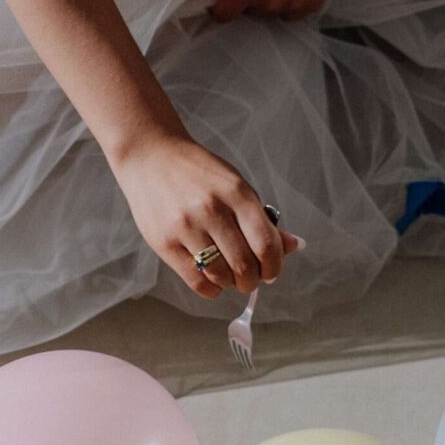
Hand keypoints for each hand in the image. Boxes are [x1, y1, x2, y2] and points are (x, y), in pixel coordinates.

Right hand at [110, 131, 299, 299]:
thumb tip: (294, 246)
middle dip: (253, 280)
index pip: (266, 244)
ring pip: (221, 276)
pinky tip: (213, 280)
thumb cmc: (198, 172)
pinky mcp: (164, 242)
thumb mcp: (235, 185)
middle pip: (245, 265)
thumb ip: (263, 218)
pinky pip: (196, 280)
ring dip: (231, 283)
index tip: (271, 271)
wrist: (150, 156)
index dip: (274, 266)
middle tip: (251, 279)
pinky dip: (211, 289)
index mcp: (237, 193)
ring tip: (229, 276)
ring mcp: (186, 226)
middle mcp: (212, 209)